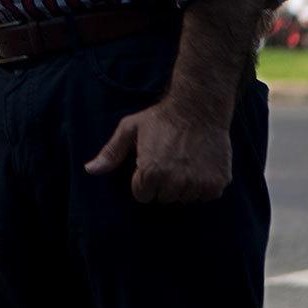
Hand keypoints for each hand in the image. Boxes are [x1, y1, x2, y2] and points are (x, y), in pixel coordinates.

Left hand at [84, 100, 231, 202]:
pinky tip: (198, 165)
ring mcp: (198, 185)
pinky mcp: (218, 184)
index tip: (148, 165)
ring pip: (185, 198)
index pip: (142, 195)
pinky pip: (206, 195)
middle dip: (162, 184)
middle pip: (164, 198)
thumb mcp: (130, 129)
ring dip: (183, 186)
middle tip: (167, 161)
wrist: (198, 108)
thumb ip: (111, 152)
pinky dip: (203, 185)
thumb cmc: (160, 118)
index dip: (143, 180)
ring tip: (183, 161)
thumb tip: (90, 170)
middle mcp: (174, 183)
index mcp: (150, 173)